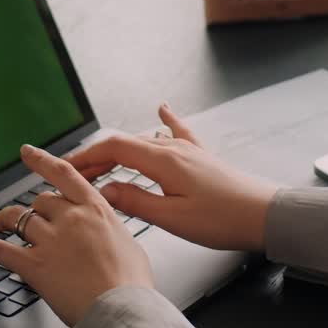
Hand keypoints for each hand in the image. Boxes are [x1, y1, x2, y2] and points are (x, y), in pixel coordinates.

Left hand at [0, 145, 154, 326]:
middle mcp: (70, 218)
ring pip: (18, 218)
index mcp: (96, 209)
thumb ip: (111, 230)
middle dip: (32, 209)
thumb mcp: (129, 244)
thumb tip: (105, 232)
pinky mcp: (33, 264)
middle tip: (24, 216)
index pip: (64, 175)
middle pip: (41, 201)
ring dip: (3, 219)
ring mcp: (50, 240)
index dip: (42, 161)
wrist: (122, 309)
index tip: (27, 152)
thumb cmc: (132, 284)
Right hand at [66, 105, 278, 252]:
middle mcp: (174, 148)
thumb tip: (102, 191)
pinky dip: (164, 121)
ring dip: (118, 151)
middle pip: (124, 144)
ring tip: (99, 164)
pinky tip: (162, 108)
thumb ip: (135, 201)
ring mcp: (189, 149)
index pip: (112, 149)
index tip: (64, 169)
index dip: (84, 157)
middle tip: (73, 175)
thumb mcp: (172, 218)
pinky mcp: (201, 157)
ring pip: (144, 141)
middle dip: (95, 158)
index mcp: (163, 161)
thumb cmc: (223, 219)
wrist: (264, 215)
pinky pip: (178, 132)